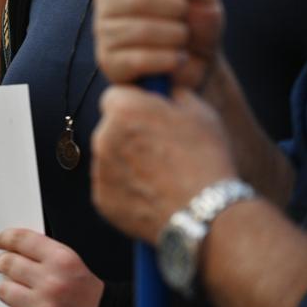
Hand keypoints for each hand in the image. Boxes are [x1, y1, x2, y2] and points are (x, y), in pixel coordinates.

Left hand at [0, 229, 102, 306]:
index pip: (21, 240)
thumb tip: (7, 247)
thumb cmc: (84, 292)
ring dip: (9, 291)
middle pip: (7, 263)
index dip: (5, 238)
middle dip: (0, 263)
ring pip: (4, 291)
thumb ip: (41, 252)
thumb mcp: (70, 262)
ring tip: (22, 294)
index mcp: (63, 261)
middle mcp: (53, 284)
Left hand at [92, 85, 236, 243]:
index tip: (150, 115)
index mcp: (124, 110)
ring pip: (110, 157)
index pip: (116, 96)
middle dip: (129, 133)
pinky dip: (127, 187)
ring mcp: (100, 170)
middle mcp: (103, 136)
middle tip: (160, 148)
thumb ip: (173, 94)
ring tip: (161, 175)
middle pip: (111, 127)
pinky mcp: (102, 199)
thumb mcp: (200, 113)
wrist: (206, 216)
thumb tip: (165, 90)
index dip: (134, 104)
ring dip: (127, 160)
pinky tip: (154, 194)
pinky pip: (111, 185)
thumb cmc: (206, 161)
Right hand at [93, 0, 223, 87]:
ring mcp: (105, 33)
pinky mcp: (109, 64)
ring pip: (140, 29)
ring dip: (175, 36)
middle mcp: (108, 0)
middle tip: (186, 14)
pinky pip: (139, 59)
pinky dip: (168, 60)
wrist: (198, 67)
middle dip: (174, 8)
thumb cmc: (196, 21)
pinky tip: (176, 60)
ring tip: (183, 40)